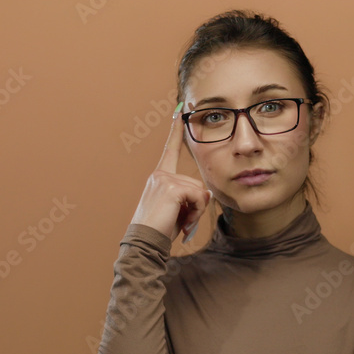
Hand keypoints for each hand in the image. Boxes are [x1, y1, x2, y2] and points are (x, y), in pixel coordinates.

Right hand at [130, 103, 212, 241]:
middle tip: (184, 221)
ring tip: (182, 223)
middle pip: (197, 183)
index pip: (170, 150)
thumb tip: (208, 194)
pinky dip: (196, 213)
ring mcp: (164, 179)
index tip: (178, 112)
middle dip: (196, 205)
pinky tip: (184, 223)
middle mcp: (160, 174)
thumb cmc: (160, 229)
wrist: (145, 241)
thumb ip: (190, 197)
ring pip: (199, 191)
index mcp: (159, 177)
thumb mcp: (177, 209)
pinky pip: (198, 197)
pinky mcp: (171, 187)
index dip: (175, 132)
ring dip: (197, 210)